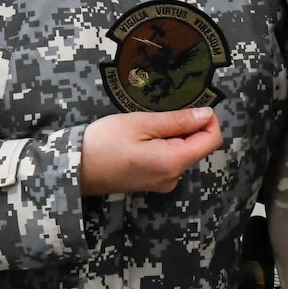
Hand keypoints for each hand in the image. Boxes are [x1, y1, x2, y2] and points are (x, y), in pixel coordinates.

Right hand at [80, 108, 222, 195]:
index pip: (212, 141)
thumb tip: (207, 115)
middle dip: (189, 127)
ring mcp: (163, 183)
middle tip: (161, 114)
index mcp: (174, 162)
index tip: (193, 105)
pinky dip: (166, 146)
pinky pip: (171, 161)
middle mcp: (174, 177)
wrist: (75, 169)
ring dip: (175, 136)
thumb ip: (177, 121)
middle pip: (199, 147)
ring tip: (148, 127)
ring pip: (185, 153)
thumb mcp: (141, 123)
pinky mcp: (153, 183)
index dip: (209, 120)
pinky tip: (144, 139)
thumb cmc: (105, 142)